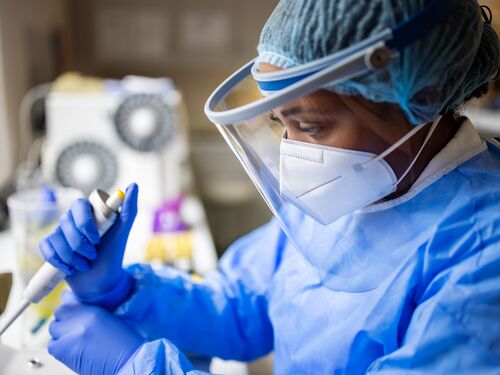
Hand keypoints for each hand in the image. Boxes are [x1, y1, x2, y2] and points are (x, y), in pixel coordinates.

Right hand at [39, 183, 137, 309]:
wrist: (101, 282)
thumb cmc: (113, 254)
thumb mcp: (123, 232)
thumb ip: (129, 209)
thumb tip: (133, 186)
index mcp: (89, 212)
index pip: (79, 205)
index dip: (85, 223)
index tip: (97, 239)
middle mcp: (72, 219)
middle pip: (66, 223)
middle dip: (80, 244)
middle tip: (93, 254)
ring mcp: (60, 233)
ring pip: (56, 238)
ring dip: (72, 256)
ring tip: (85, 264)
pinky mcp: (50, 247)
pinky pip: (46, 248)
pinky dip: (59, 261)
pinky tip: (70, 269)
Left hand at [49, 292, 142, 374]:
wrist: (128, 363)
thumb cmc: (123, 343)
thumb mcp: (108, 319)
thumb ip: (85, 308)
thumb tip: (65, 296)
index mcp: (94, 311)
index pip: (67, 303)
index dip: (70, 311)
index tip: (74, 316)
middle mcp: (81, 322)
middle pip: (59, 314)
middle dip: (64, 321)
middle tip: (75, 330)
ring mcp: (71, 337)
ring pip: (53, 330)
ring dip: (60, 334)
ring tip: (75, 341)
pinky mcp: (64, 352)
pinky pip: (52, 346)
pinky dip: (59, 347)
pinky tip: (72, 350)